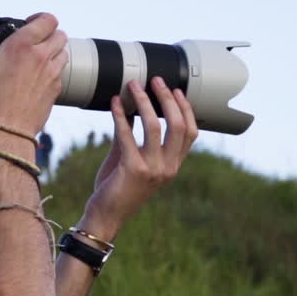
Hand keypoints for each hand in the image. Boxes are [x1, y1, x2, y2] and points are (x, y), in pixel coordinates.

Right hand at [0, 12, 68, 143]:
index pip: (48, 19)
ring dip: (53, 51)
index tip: (30, 24)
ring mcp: (52, 72)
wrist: (6, 128)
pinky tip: (37, 77)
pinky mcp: (57, 87)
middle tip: (34, 42)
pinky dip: (52, 69)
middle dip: (48, 35)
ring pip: (63, 51)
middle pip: (60, 33)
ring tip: (37, 59)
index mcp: (21, 45)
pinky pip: (60, 70)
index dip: (40, 19)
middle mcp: (41, 55)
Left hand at [81, 77, 198, 237]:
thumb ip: (133, 136)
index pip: (190, 132)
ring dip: (143, 101)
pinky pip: (127, 134)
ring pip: (155, 126)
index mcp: (173, 165)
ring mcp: (153, 169)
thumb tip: (130, 107)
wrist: (106, 215)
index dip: (185, 108)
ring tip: (133, 85)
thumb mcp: (131, 159)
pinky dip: (119, 115)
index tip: (176, 90)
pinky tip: (113, 103)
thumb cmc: (118, 187)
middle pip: (178, 125)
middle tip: (155, 80)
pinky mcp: (133, 169)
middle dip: (167, 98)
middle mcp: (168, 167)